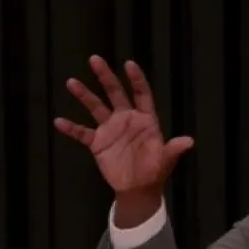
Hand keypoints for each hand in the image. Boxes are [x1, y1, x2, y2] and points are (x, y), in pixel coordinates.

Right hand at [53, 56, 193, 197]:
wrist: (138, 189)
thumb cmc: (154, 172)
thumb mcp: (165, 161)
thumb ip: (173, 149)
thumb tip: (189, 141)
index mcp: (145, 120)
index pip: (142, 94)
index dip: (136, 80)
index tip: (128, 64)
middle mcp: (126, 119)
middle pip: (115, 93)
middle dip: (105, 77)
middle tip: (94, 59)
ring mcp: (110, 129)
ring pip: (96, 108)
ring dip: (84, 95)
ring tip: (72, 82)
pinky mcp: (98, 143)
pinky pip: (82, 133)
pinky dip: (71, 128)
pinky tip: (59, 121)